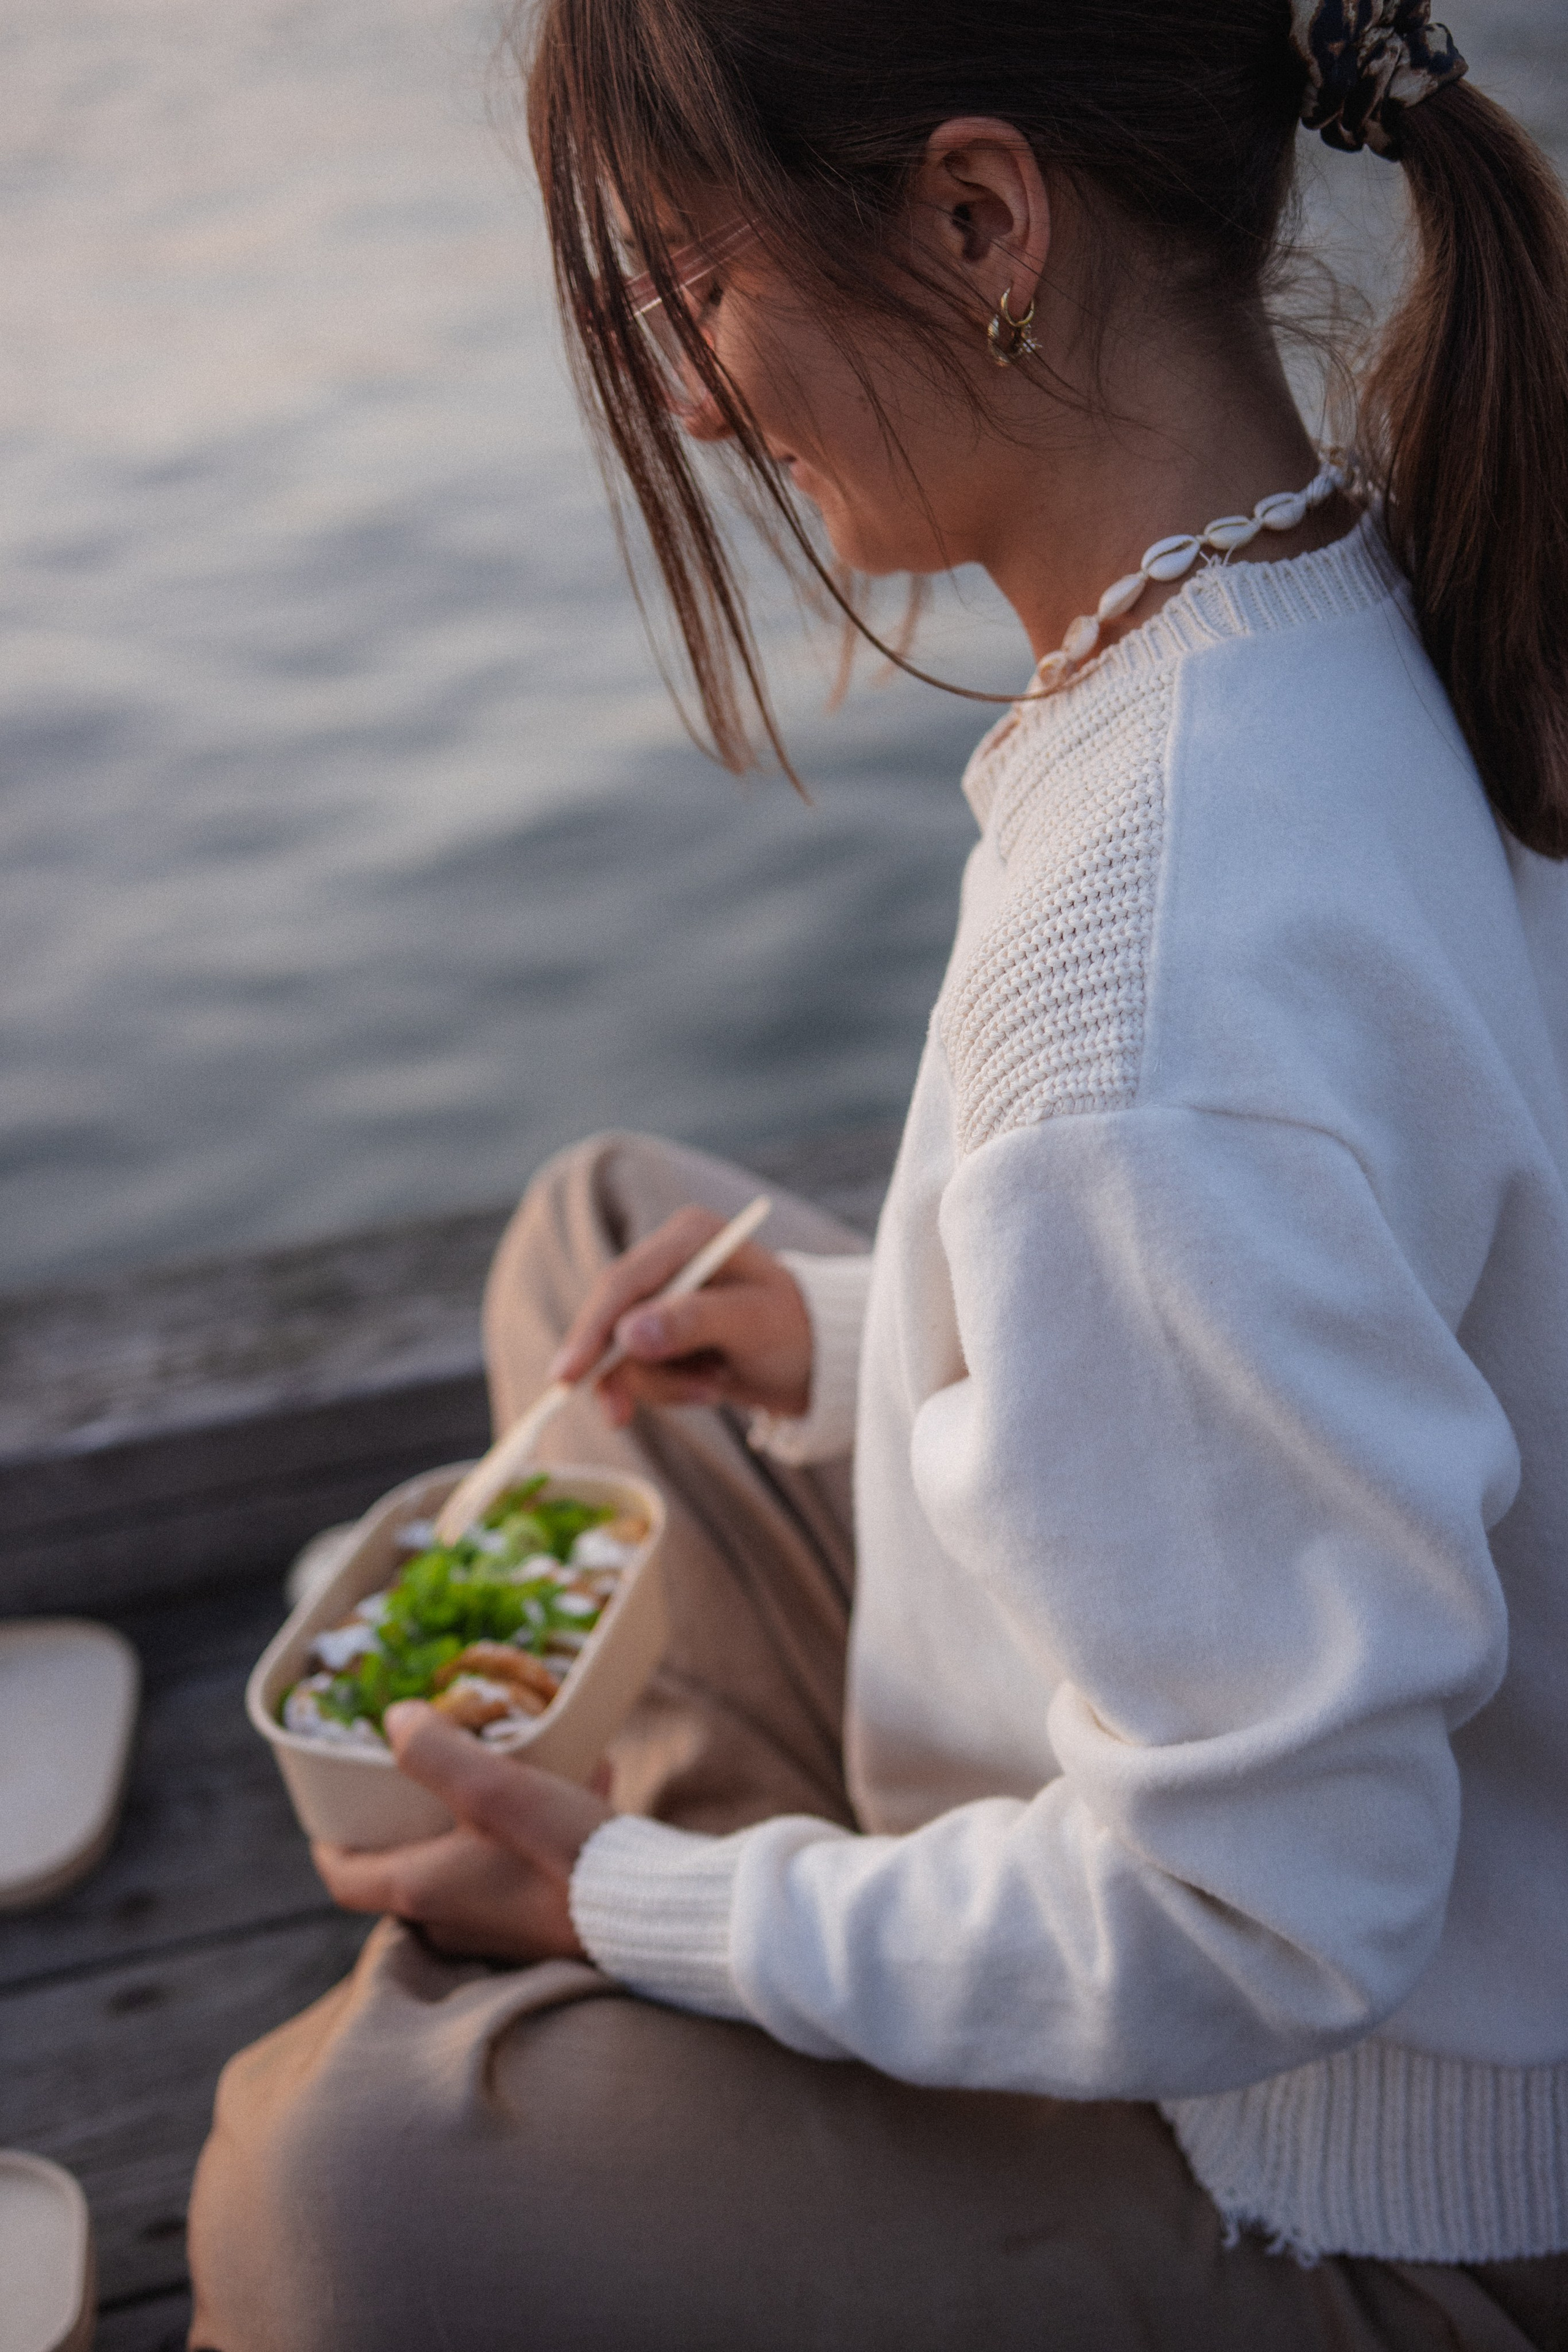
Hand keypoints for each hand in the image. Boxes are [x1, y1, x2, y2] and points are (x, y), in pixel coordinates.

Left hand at [311, 1701, 612, 1961]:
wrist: (650, 1913)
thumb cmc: (562, 1853)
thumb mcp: (495, 1788)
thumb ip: (435, 1752)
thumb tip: (395, 1721)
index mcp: (423, 1890)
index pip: (343, 1878)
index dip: (328, 1843)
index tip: (333, 1809)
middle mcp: (451, 1920)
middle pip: (405, 1871)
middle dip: (414, 1819)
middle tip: (427, 1774)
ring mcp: (497, 1930)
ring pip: (467, 1866)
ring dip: (485, 1817)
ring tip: (529, 1762)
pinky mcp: (541, 1926)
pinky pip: (519, 1872)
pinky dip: (534, 1831)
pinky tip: (585, 1782)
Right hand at [550, 1204, 812, 1426]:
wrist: (815, 1361)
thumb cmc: (794, 1330)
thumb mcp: (753, 1323)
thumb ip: (693, 1321)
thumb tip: (627, 1335)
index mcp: (689, 1236)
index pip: (624, 1283)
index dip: (591, 1330)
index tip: (568, 1376)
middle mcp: (666, 1259)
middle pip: (611, 1318)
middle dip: (630, 1369)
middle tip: (634, 1412)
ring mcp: (659, 1297)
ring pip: (621, 1352)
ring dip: (664, 1384)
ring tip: (716, 1386)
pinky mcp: (657, 1332)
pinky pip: (637, 1369)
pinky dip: (668, 1389)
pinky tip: (709, 1386)